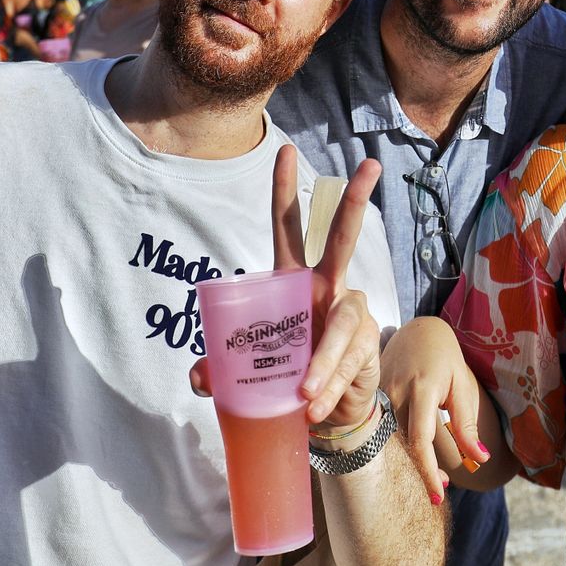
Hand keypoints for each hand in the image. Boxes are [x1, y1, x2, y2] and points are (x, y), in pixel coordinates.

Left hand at [190, 148, 383, 431]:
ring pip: (341, 323)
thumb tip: (198, 377)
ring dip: (321, 361)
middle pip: (343, 237)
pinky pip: (348, 362)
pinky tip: (314, 406)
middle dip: (355, 201)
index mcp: (294, 281)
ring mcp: (351, 312)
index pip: (288, 227)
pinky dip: (329, 386)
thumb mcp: (247, 370)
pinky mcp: (367, 344)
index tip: (285, 150)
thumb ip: (221, 369)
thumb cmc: (287, 376)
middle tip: (368, 167)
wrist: (327, 415)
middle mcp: (327, 286)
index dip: (285, 191)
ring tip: (303, 393)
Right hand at [381, 316, 490, 500]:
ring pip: (391, 441)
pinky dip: (399, 445)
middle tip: (442, 485)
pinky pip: (382, 429)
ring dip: (411, 460)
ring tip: (434, 471)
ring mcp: (380, 393)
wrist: (418, 331)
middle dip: (422, 471)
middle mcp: (396, 392)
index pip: (421, 440)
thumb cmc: (445, 359)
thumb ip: (467, 424)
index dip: (428, 471)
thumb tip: (481, 459)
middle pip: (404, 445)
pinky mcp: (371, 395)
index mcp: (423, 389)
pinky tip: (414, 451)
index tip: (439, 495)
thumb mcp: (462, 387)